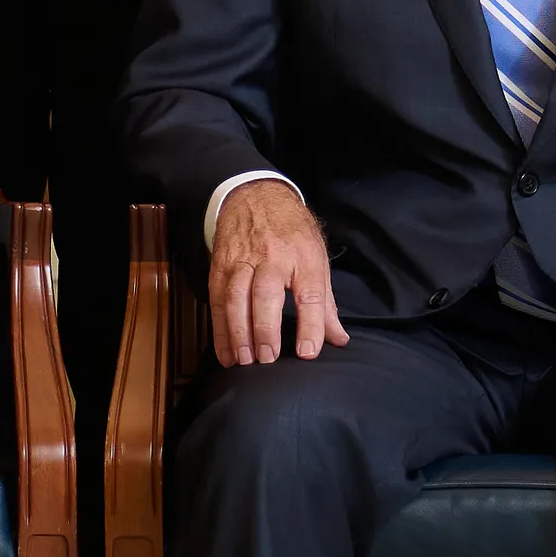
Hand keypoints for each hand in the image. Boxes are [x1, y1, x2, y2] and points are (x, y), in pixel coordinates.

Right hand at [207, 179, 346, 368]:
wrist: (255, 195)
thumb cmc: (291, 231)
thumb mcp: (316, 258)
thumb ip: (325, 303)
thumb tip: (338, 338)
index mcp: (304, 256)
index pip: (310, 293)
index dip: (310, 324)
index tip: (307, 352)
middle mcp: (272, 256)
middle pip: (266, 294)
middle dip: (265, 329)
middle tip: (268, 359)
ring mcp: (243, 260)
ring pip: (236, 297)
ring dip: (238, 332)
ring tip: (244, 360)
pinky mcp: (220, 265)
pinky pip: (217, 300)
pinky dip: (219, 330)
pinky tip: (226, 352)